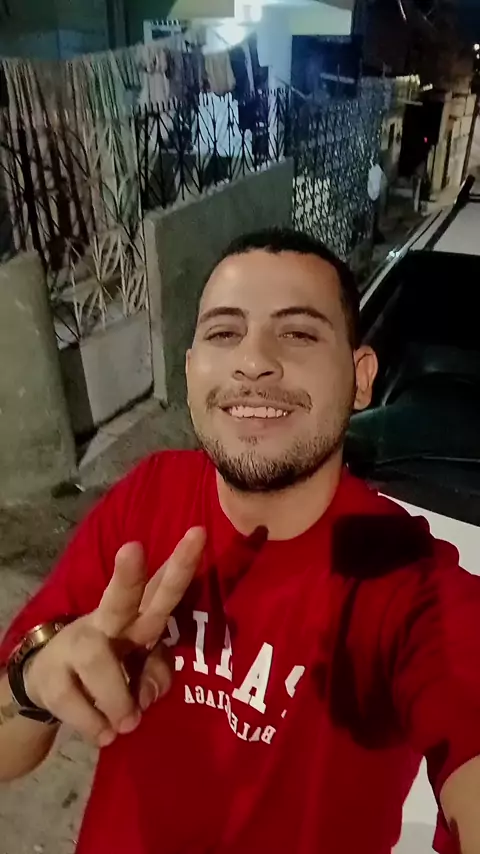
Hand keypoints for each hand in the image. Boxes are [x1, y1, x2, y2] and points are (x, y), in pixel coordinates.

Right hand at [24, 528, 205, 747]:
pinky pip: (76, 702)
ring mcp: (75, 645)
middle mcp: (107, 622)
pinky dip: (95, 723)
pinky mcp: (52, 676)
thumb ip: (155, 679)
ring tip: (128, 723)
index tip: (199, 533)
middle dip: (128, 574)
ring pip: (97, 660)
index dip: (181, 563)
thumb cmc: (111, 668)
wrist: (47, 684)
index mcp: (138, 617)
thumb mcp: (142, 673)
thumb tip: (144, 698)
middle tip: (133, 548)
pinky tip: (104, 731)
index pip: (162, 586)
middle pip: (119, 596)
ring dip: (116, 695)